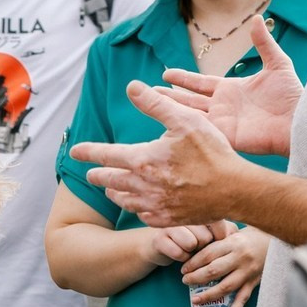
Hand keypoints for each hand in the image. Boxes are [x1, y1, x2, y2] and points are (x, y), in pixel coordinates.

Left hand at [73, 83, 248, 228]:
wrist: (232, 190)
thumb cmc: (211, 152)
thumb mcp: (184, 120)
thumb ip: (155, 104)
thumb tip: (131, 86)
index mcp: (142, 160)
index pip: (106, 155)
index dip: (88, 152)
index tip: (75, 151)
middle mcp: (141, 186)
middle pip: (109, 181)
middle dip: (98, 176)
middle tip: (90, 174)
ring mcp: (152, 206)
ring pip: (122, 200)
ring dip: (114, 192)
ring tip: (111, 188)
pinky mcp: (164, 220)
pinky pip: (141, 214)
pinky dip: (135, 207)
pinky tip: (137, 203)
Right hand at [143, 221, 232, 267]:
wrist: (161, 244)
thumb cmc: (190, 237)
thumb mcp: (209, 231)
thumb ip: (227, 230)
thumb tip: (238, 235)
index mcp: (198, 209)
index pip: (217, 222)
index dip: (220, 237)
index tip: (217, 241)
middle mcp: (183, 214)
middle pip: (205, 237)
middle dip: (203, 247)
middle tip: (198, 245)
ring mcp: (170, 225)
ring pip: (191, 244)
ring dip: (192, 253)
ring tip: (188, 249)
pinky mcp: (159, 239)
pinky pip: (178, 253)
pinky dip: (181, 258)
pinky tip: (179, 254)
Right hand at [162, 17, 302, 156]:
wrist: (297, 120)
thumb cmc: (291, 95)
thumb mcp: (278, 63)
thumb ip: (263, 43)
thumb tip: (256, 19)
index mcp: (230, 89)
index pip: (200, 83)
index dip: (183, 79)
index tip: (165, 74)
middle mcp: (221, 107)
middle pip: (188, 100)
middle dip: (168, 95)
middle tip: (147, 91)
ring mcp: (220, 123)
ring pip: (188, 115)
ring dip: (168, 109)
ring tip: (149, 103)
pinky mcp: (222, 136)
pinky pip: (198, 130)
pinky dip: (182, 126)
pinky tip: (165, 122)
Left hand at [181, 225, 270, 306]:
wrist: (275, 241)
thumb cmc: (249, 237)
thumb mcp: (233, 233)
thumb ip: (217, 243)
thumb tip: (194, 252)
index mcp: (233, 243)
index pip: (208, 254)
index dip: (193, 263)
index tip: (184, 269)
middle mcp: (240, 258)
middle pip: (214, 271)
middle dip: (196, 278)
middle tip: (185, 281)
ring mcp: (247, 272)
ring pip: (226, 287)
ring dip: (209, 295)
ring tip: (194, 300)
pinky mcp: (253, 283)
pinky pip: (243, 298)